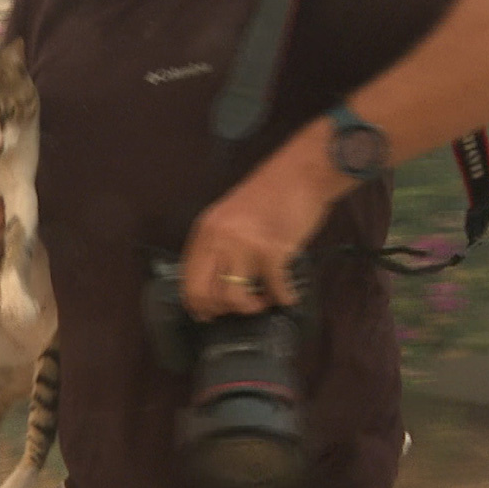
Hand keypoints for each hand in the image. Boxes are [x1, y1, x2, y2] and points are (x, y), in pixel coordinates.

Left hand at [179, 170, 329, 321]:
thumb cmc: (270, 194)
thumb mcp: (230, 216)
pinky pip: (274, 289)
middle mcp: (219, 239)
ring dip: (252, 307)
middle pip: (204, 294)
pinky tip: (288, 293)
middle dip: (221, 310)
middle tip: (239, 308)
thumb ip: (219, 245)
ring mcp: (244, 245)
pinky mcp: (272, 250)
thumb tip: (216, 281)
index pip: (188, 280)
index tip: (208, 314)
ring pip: (234, 298)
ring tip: (265, 299)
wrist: (300, 173)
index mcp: (206, 230)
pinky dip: (284, 297)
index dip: (197, 304)